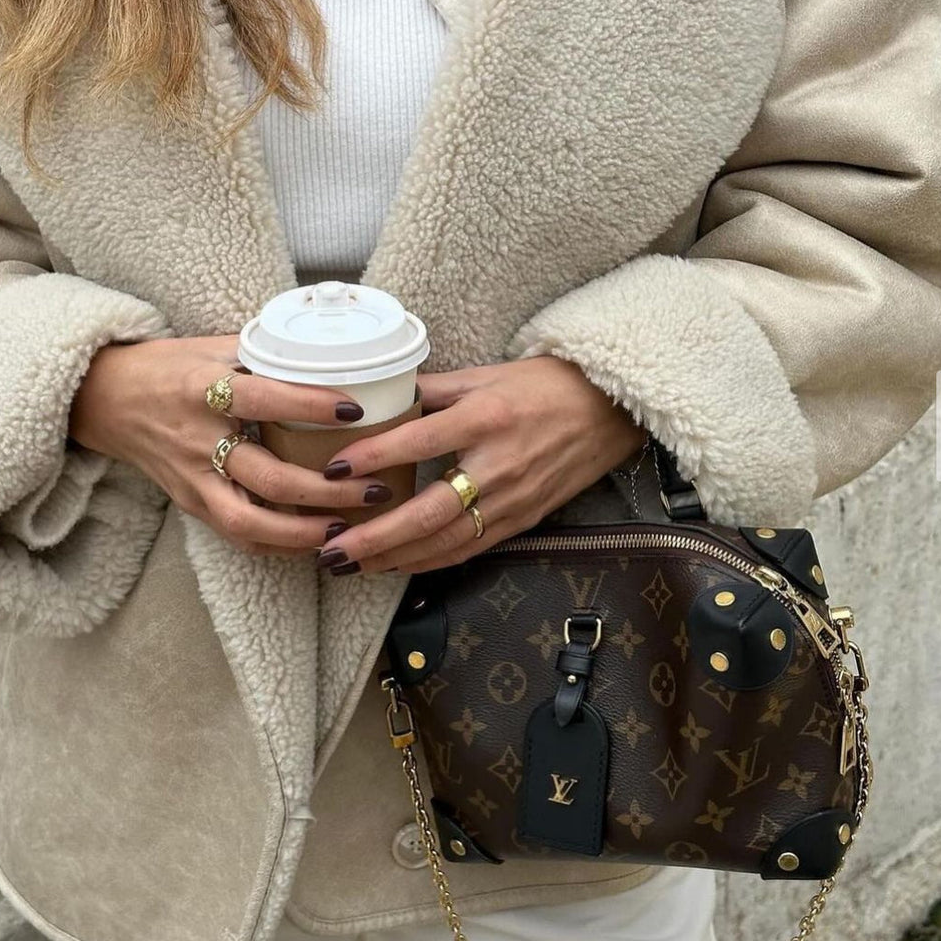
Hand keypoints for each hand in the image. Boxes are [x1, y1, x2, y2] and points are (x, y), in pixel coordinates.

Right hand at [68, 334, 400, 556]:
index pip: (262, 398)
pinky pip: (237, 534)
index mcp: (201, 389)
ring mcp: (192, 478)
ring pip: (251, 521)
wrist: (102, 399)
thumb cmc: (164, 366)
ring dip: (304, 532)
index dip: (309, 406)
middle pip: (268, 477)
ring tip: (347, 528)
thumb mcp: (210, 347)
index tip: (354, 410)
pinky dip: (277, 544)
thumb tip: (327, 354)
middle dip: (327, 490)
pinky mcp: (190, 503)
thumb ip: (263, 354)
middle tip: (373, 488)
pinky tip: (313, 541)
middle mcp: (197, 439)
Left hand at [313, 355, 646, 574]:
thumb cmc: (545, 385)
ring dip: (395, 558)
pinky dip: (430, 562)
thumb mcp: (485, 374)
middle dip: (376, 536)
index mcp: (486, 418)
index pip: (420, 440)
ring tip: (351, 565)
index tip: (333, 469)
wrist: (609, 409)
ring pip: (447, 540)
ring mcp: (513, 498)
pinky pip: (471, 548)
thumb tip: (379, 398)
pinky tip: (397, 566)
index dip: (376, 456)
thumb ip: (432, 390)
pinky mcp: (523, 519)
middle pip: (429, 511)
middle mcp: (498, 464)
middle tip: (332, 549)